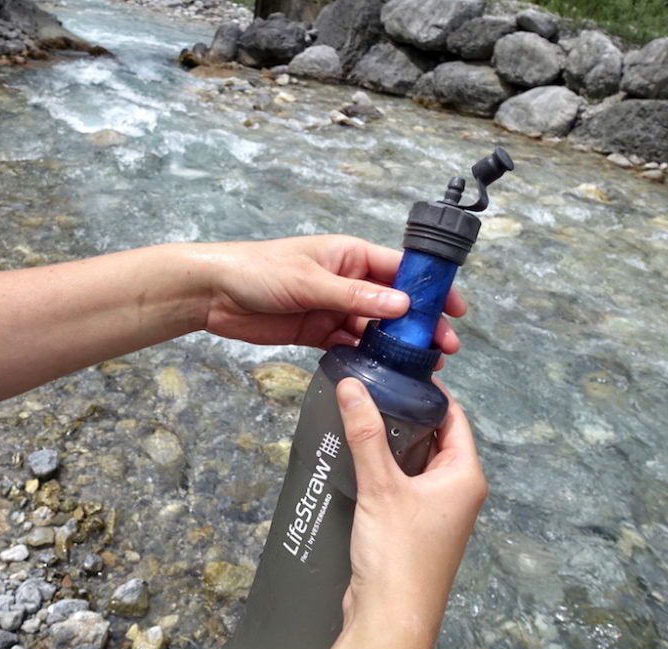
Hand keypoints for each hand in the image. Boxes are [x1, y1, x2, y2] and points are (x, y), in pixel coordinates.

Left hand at [201, 235, 465, 355]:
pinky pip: (349, 345)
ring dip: (395, 345)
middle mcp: (346, 280)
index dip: (429, 288)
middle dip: (419, 324)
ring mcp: (332, 307)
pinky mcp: (316, 332)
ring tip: (421, 367)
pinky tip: (382, 372)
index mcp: (349, 255)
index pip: (400, 269)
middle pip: (392, 303)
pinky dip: (365, 357)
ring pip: (374, 327)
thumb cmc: (259, 271)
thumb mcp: (310, 281)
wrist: (213, 294)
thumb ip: (356, 296)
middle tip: (443, 349)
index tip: (454, 309)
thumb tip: (403, 305)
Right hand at [321, 378, 486, 648]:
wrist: (390, 615)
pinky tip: (357, 461)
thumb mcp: (382, 485)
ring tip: (360, 420)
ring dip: (391, 445)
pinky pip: (402, 486)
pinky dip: (384, 471)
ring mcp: (437, 512)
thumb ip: (367, 434)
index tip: (400, 372)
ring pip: (416, 463)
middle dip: (405, 416)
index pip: (454, 418)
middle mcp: (457, 492)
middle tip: (373, 391)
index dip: (429, 393)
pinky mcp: (414, 528)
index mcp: (465, 476)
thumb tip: (354, 387)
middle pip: (435, 438)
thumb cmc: (400, 556)